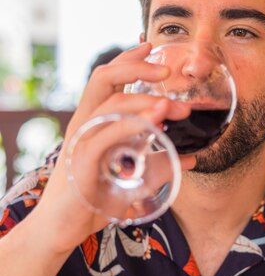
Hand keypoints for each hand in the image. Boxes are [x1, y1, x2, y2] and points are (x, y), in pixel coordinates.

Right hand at [32, 43, 195, 251]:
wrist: (61, 229)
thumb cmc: (94, 199)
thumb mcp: (131, 177)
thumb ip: (158, 164)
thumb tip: (192, 158)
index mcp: (93, 121)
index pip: (108, 79)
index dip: (128, 59)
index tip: (151, 46)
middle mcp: (84, 124)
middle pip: (103, 78)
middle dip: (136, 67)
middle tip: (168, 71)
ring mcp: (81, 141)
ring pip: (111, 105)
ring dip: (146, 101)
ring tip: (177, 106)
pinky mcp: (81, 163)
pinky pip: (107, 136)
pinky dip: (133, 125)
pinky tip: (156, 122)